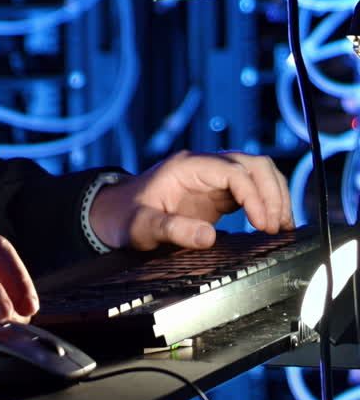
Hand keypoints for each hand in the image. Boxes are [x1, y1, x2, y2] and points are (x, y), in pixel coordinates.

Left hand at [89, 150, 293, 251]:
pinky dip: (267, 202)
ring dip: (274, 195)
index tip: (262, 223)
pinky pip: (251, 189)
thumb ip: (171, 230)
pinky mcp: (218, 193)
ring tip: (282, 226)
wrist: (116, 213)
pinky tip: (272, 224)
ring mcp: (212, 177)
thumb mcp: (141, 227)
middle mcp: (203, 166)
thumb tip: (208, 236)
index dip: (253, 194)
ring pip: (256, 172)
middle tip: (277, 226)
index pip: (232, 170)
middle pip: (252, 164)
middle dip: (271, 192)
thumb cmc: (126, 217)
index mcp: (187, 166)